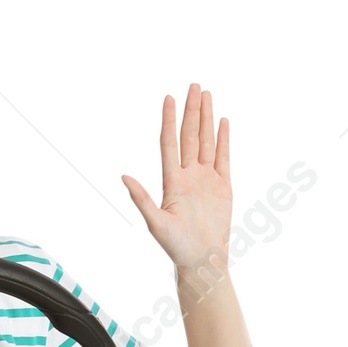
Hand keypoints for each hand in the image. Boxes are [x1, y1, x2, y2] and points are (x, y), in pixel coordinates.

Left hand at [121, 84, 232, 275]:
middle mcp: (188, 175)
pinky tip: (223, 121)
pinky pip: (223, 157)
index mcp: (172, 181)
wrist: (202, 261)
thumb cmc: (177, 247)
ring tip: (206, 95)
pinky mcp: (222, 186)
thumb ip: (142, 199)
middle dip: (192, 110)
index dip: (169, 120)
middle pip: (189, 135)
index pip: (169, 143)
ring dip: (206, 118)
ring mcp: (206, 179)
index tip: (169, 98)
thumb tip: (124, 177)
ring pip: (206, 141)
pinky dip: (223, 139)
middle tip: (194, 85)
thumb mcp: (156, 224)